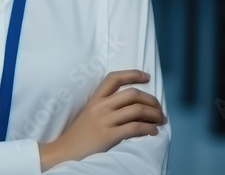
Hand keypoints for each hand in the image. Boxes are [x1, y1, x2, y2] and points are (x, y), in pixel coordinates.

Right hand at [40, 70, 165, 170]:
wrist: (64, 151)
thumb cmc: (79, 135)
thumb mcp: (89, 115)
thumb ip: (105, 107)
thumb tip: (132, 107)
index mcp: (94, 99)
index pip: (113, 78)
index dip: (132, 74)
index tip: (147, 76)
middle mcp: (100, 107)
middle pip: (132, 94)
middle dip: (151, 100)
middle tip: (159, 109)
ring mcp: (104, 121)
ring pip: (137, 110)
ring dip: (154, 115)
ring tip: (160, 120)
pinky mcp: (108, 136)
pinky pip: (134, 128)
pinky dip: (148, 128)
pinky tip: (153, 131)